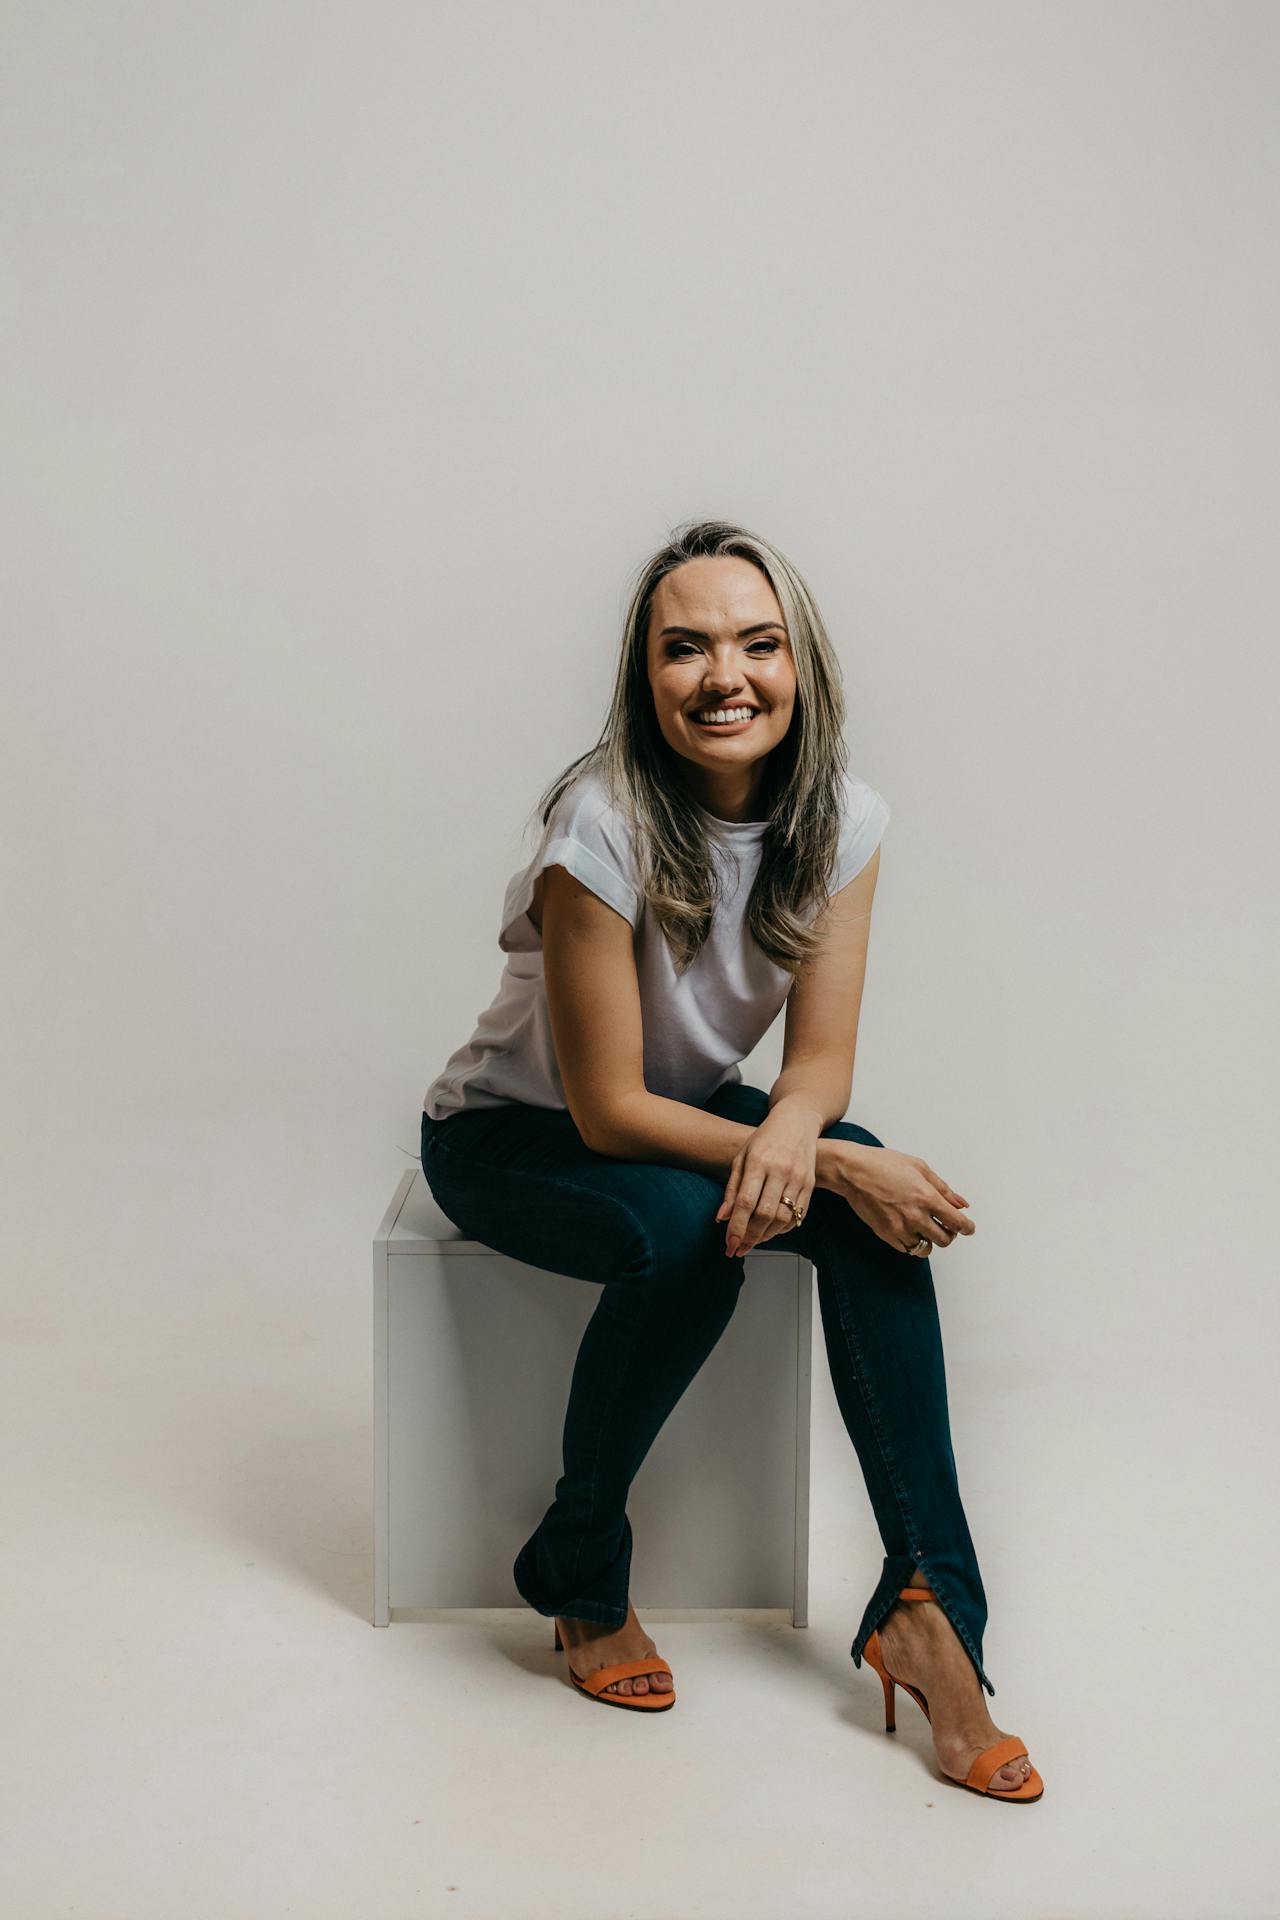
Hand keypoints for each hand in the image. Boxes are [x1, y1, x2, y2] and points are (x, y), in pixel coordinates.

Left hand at [715, 1104, 819, 1256]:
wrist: (797, 1121)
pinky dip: (783, 1229)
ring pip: (783, 1218)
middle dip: (750, 1237)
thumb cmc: (764, 1139)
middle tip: (738, 1249)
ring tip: (753, 1242)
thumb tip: (722, 1217)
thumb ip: (732, 1188)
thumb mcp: (742, 1157)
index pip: (746, 1202)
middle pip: (765, 1214)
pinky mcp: (810, 1184)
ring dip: (766, 1236)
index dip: (737, 1227)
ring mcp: (798, 1177)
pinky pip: (798, 1215)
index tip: (729, 1244)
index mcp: (759, 1162)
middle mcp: (780, 1170)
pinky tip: (770, 1231)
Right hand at [822, 1139, 974, 1254]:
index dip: (967, 1228)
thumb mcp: (920, 1168)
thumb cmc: (883, 1164)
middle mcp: (916, 1217)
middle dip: (950, 1234)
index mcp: (927, 1198)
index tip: (968, 1228)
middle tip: (945, 1225)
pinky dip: (912, 1243)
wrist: (852, 1171)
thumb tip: (961, 1204)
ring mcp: (900, 1228)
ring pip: (926, 1249)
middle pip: (945, 1240)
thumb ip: (943, 1188)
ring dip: (930, 1240)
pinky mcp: (886, 1235)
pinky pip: (907, 1249)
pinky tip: (909, 1229)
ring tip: (925, 1228)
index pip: (958, 1223)